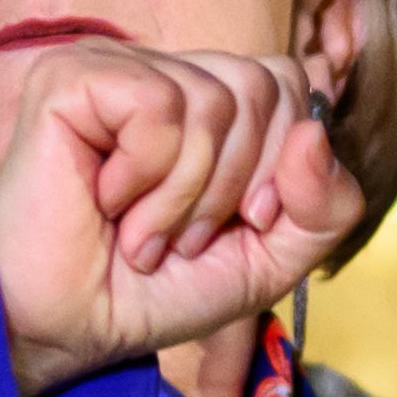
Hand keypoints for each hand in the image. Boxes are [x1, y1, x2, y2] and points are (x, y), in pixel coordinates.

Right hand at [0, 40, 361, 396]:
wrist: (72, 328)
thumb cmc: (157, 288)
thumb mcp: (271, 259)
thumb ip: (325, 206)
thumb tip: (316, 132)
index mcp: (208, 97)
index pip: (291, 81)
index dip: (284, 161)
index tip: (244, 223)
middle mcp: (164, 71)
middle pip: (263, 84)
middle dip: (236, 184)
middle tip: (184, 237)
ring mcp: (115, 67)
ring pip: (214, 101)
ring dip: (185, 194)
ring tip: (142, 233)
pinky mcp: (71, 78)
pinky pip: (158, 107)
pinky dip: (146, 175)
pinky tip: (107, 202)